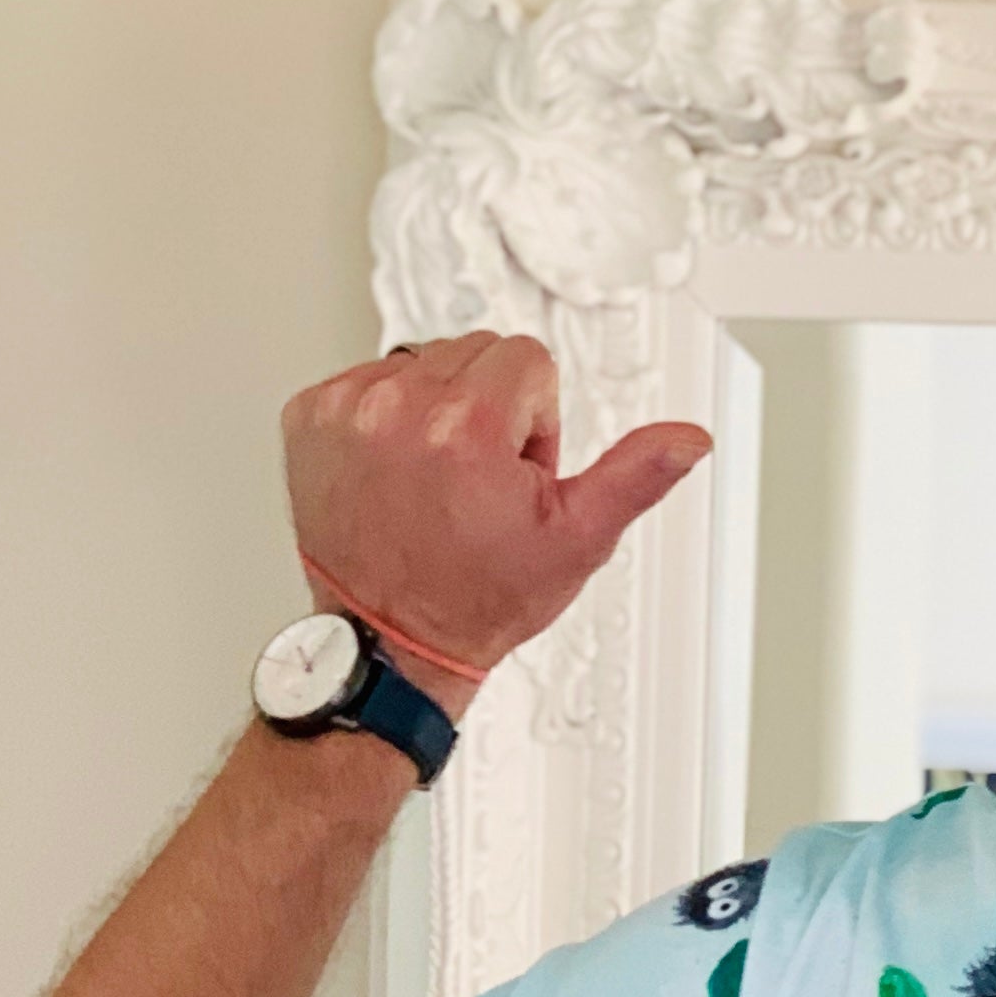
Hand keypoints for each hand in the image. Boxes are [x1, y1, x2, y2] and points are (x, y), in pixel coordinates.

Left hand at [282, 333, 710, 711]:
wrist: (393, 643)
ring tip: (437, 484)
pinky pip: (365, 383)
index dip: (537, 424)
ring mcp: (347, 410)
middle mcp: (400, 406)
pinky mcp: (308, 419)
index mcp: (469, 425)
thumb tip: (688, 439)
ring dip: (437, 413)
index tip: (516, 476)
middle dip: (489, 412)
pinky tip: (398, 478)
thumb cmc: (479, 599)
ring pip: (420, 364)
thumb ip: (634, 477)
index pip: (527, 359)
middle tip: (479, 486)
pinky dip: (385, 421)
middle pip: (473, 353)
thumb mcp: (576, 543)